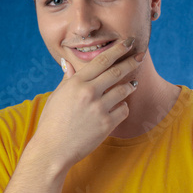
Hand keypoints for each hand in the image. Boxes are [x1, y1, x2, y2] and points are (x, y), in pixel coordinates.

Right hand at [32, 38, 143, 169]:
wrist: (53, 150)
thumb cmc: (52, 122)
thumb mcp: (57, 96)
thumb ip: (67, 78)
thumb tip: (67, 63)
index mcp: (76, 82)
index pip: (102, 60)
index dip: (117, 49)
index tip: (128, 42)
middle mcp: (89, 92)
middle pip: (117, 71)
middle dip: (131, 61)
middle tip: (140, 55)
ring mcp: (99, 108)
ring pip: (123, 90)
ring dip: (131, 84)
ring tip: (133, 83)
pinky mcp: (106, 124)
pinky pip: (123, 110)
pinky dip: (123, 107)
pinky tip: (121, 105)